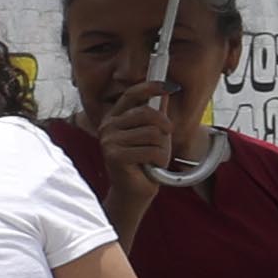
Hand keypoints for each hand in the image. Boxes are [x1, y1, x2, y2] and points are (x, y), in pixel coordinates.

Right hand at [88, 87, 176, 230]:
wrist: (135, 191)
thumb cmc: (145, 162)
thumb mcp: (154, 134)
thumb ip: (157, 113)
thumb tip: (165, 91)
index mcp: (115, 117)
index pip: (132, 94)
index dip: (150, 87)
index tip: (168, 87)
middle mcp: (108, 126)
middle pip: (147, 113)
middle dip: (165, 126)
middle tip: (166, 137)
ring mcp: (109, 140)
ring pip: (152, 134)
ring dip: (162, 148)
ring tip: (154, 158)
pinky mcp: (114, 155)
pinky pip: (150, 150)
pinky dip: (159, 160)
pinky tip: (152, 166)